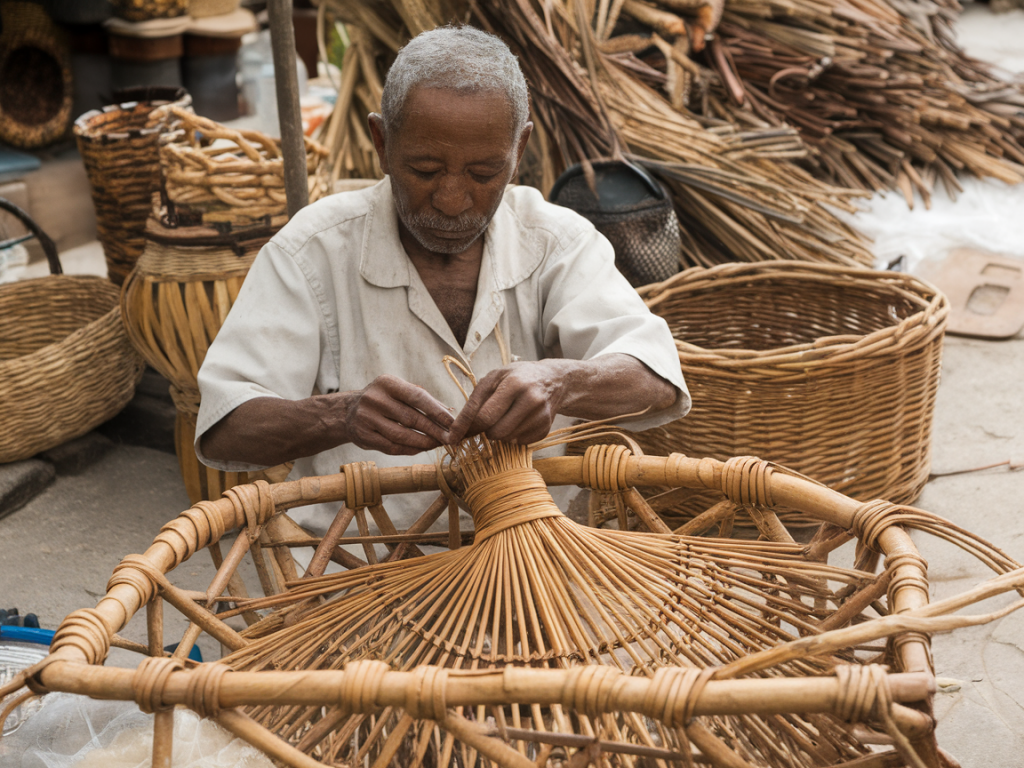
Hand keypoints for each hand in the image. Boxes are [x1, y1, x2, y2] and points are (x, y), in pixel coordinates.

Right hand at [344, 375, 453, 454]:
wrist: (348, 412)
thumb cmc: (384, 399)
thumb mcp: (399, 390)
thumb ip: (424, 399)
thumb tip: (451, 412)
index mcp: (387, 382)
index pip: (417, 397)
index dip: (437, 411)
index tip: (453, 423)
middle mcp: (374, 398)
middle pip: (411, 418)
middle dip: (434, 430)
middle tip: (450, 438)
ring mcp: (366, 418)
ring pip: (401, 436)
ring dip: (423, 442)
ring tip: (438, 444)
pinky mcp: (363, 436)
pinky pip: (392, 447)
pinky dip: (410, 450)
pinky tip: (422, 448)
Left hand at [447, 362, 564, 444]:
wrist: (553, 380)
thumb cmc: (517, 377)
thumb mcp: (494, 378)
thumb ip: (476, 402)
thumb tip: (459, 431)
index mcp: (514, 384)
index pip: (484, 415)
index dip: (465, 428)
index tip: (452, 439)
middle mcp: (531, 400)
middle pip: (495, 432)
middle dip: (485, 430)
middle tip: (488, 419)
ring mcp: (541, 416)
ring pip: (507, 439)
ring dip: (499, 433)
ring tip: (505, 416)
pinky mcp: (545, 429)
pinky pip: (520, 443)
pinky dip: (513, 436)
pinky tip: (518, 421)